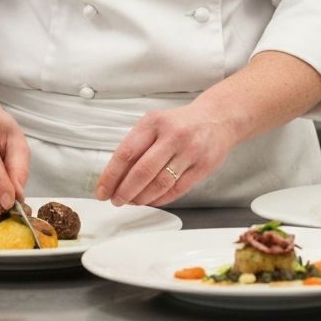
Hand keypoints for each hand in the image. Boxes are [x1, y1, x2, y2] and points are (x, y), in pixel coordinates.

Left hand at [94, 103, 234, 207]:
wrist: (217, 118)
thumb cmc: (180, 123)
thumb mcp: (155, 123)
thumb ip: (137, 145)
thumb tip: (115, 176)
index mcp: (154, 122)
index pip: (126, 152)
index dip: (111, 175)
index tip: (102, 190)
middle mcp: (172, 135)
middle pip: (142, 171)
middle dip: (124, 191)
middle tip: (116, 200)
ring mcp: (189, 151)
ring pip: (159, 184)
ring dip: (141, 198)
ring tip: (132, 201)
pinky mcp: (203, 166)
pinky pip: (177, 189)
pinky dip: (160, 199)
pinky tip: (151, 200)